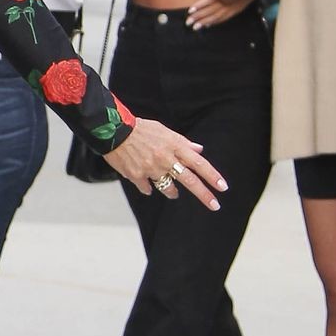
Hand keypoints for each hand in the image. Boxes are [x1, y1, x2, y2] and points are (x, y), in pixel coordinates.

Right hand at [104, 118, 225, 209]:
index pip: (198, 163)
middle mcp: (164, 158)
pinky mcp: (136, 175)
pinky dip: (149, 188)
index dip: (211, 175)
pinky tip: (147, 185)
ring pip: (168, 188)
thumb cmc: (140, 129)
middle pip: (189, 180)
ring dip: (173, 192)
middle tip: (215, 206)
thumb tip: (199, 150)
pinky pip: (147, 188)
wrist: (113, 131)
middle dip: (204, 194)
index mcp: (174, 145)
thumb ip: (183, 142)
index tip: (222, 187)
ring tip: (174, 193)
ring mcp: (150, 168)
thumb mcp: (164, 131)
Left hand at [185, 0, 249, 30]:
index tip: (189, 10)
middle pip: (211, 10)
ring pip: (217, 16)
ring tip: (195, 27)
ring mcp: (232, 7)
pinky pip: (224, 18)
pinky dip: (215, 22)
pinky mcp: (236, 10)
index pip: (210, 0)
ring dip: (205, 22)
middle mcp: (228, 1)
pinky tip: (207, 25)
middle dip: (198, 17)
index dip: (199, 5)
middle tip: (187, 22)